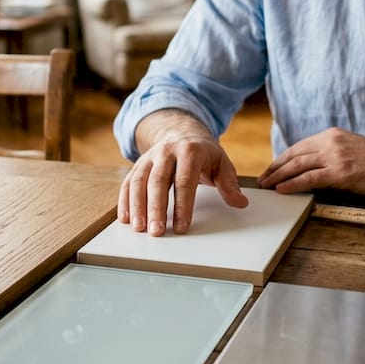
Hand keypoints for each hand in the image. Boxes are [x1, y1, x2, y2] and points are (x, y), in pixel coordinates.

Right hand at [119, 131, 248, 235]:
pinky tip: (126, 218)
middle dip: (156, 208)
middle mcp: (166, 152)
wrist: (181, 132)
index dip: (182, 205)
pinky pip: (127, 182)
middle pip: (158, 181)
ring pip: (139, 181)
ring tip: (139, 228)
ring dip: (137, 206)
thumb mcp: (221, 163)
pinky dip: (124, 201)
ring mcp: (150, 157)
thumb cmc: (203, 153)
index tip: (181, 227)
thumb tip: (240, 203)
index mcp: (190, 151)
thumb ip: (229, 184)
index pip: (185, 181)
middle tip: (156, 231)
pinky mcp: (138, 165)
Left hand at [257, 127, 364, 196]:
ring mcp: (336, 156)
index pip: (300, 146)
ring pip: (298, 165)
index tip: (272, 168)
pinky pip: (310, 178)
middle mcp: (331, 142)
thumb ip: (334, 155)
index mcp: (333, 135)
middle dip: (275, 167)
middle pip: (294, 154)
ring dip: (279, 176)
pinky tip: (282, 190)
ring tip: (267, 186)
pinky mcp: (341, 172)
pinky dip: (293, 184)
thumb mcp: (353, 150)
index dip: (283, 158)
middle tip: (262, 179)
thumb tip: (315, 168)